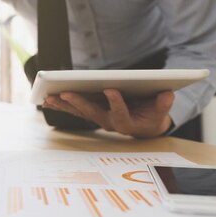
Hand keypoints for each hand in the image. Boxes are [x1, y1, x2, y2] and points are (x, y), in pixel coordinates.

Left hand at [42, 89, 173, 137]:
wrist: (146, 126)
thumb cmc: (153, 115)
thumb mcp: (161, 111)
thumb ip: (163, 104)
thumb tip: (168, 94)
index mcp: (128, 122)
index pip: (121, 113)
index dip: (117, 102)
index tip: (112, 89)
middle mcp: (110, 122)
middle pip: (93, 113)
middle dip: (79, 102)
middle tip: (65, 93)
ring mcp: (99, 118)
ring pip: (79, 112)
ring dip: (64, 105)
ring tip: (49, 97)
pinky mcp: (92, 113)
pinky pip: (75, 110)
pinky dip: (62, 105)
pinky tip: (47, 100)